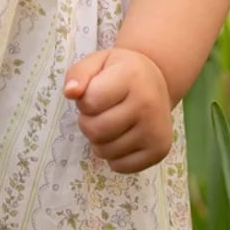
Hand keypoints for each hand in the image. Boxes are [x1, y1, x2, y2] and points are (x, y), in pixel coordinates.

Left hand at [63, 47, 173, 173]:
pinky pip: (119, 167)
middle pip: (95, 131)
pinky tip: (123, 136)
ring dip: (99, 140)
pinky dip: (114, 156)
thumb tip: (70, 92)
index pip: (89, 102)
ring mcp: (156, 130)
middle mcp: (148, 104)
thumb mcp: (97, 62)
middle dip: (88, 122)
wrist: (155, 82)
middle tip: (100, 111)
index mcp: (131, 77)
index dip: (84, 101)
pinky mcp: (159, 151)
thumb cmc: (120, 72)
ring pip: (104, 151)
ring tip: (112, 122)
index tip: (95, 92)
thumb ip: (78, 73)